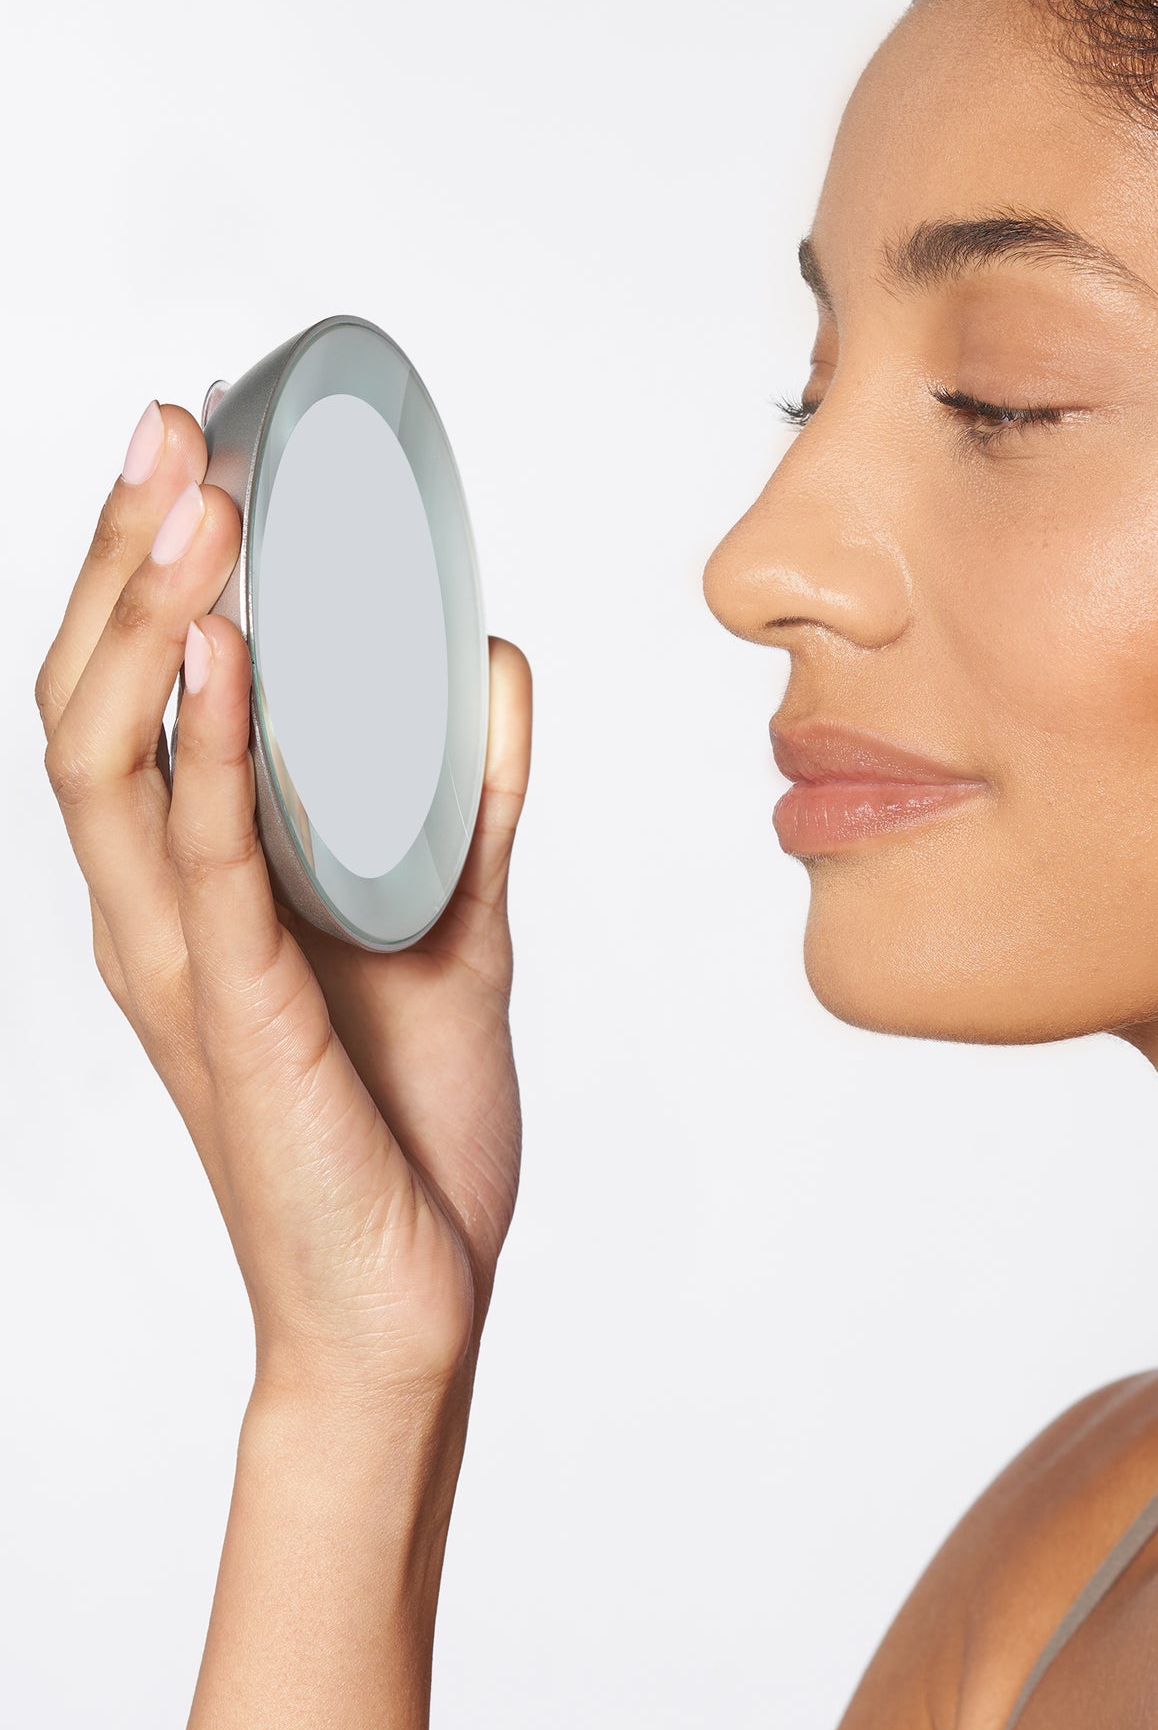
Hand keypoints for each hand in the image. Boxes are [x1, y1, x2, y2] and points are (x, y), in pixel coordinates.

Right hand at [37, 399, 531, 1399]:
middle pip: (92, 696)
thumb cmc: (403, 1129)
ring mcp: (182, 960)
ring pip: (117, 752)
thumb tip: (493, 661)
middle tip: (167, 427)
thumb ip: (472, 798)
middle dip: (120, 554)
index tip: (192, 454)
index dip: (142, 573)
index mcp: (198, 890)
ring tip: (192, 494)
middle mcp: (159, 911)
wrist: (404, 1302)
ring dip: (152, 613)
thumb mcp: (456, 923)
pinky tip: (233, 647)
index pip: (133, 699)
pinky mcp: (235, 1012)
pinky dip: (213, 743)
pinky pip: (206, 854)